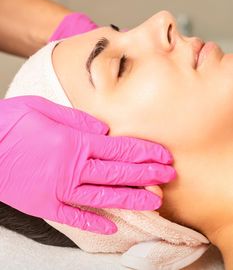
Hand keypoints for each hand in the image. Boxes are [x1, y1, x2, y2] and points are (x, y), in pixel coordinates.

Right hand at [0, 96, 175, 233]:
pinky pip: (74, 216)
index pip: (119, 149)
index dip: (144, 152)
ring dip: (131, 198)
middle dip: (147, 174)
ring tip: (154, 201)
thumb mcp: (44, 108)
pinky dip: (94, 222)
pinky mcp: (44, 205)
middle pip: (118, 173)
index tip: (163, 156)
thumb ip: (77, 120)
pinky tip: (113, 227)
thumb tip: (104, 130)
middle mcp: (72, 168)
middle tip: (169, 176)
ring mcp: (59, 189)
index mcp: (74, 142)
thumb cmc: (11, 122)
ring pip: (103, 196)